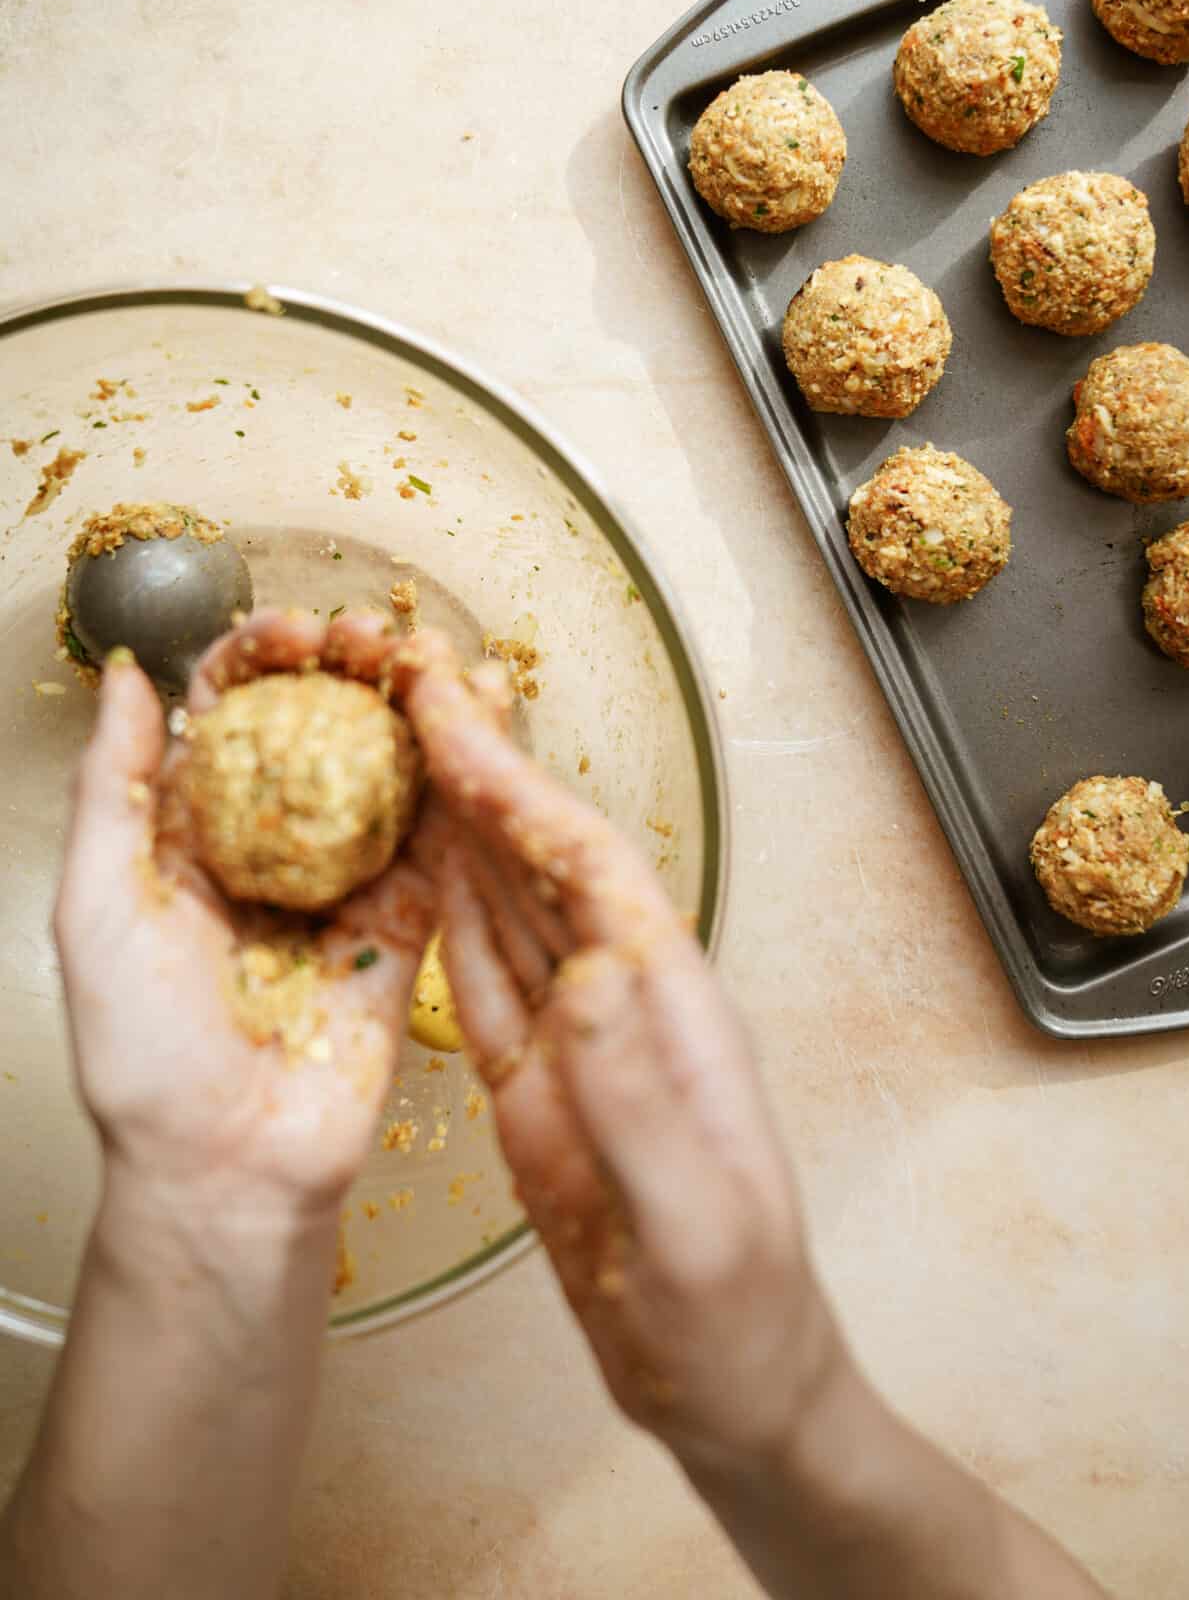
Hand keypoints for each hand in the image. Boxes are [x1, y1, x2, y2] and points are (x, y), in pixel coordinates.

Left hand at [57, 610, 434, 1219]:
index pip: (231, 714)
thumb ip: (114, 786)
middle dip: (345, 665)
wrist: (226, 1170)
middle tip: (365, 636)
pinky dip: (462, 772)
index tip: (287, 633)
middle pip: (319, 724)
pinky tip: (474, 717)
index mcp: (195, 835)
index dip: (259, 659)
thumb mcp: (98, 904)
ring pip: (387, 764)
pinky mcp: (410, 924)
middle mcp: (276, 847)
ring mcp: (349, 882)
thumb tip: (124, 682)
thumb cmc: (144, 1060)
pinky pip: (443, 838)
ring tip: (421, 655)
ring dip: (408, 700)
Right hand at [396, 637, 843, 1473]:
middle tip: (413, 686)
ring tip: (405, 745)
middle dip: (485, 771)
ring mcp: (583, 1046)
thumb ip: (641, 1106)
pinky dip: (452, 914)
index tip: (456, 712)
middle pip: (547, 861)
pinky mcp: (544, 1094)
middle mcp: (627, 1006)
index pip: (588, 868)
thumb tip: (590, 978)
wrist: (735, 1390)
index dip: (521, 786)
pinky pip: (490, 981)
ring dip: (463, 822)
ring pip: (513, 906)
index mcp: (671, 1013)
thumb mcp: (692, 1227)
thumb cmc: (734, 1317)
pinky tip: (425, 869)